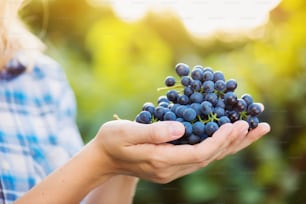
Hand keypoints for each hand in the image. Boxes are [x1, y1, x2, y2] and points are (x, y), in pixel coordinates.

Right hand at [92, 118, 269, 183]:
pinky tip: (227, 136)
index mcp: (161, 161)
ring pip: (208, 158)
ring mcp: (173, 169)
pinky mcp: (172, 163)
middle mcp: (171, 169)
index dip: (220, 139)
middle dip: (235, 142)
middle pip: (211, 158)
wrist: (104, 158)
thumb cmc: (112, 141)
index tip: (237, 124)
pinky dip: (217, 145)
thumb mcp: (127, 133)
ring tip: (251, 131)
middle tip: (259, 126)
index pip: (200, 153)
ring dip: (231, 145)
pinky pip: (201, 156)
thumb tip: (181, 127)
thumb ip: (153, 132)